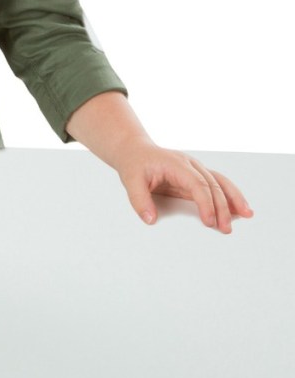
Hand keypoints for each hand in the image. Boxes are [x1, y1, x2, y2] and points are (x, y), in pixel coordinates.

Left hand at [112, 140, 253, 233]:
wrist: (134, 150)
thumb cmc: (134, 162)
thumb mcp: (130, 180)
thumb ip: (139, 200)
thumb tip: (150, 219)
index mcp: (177, 164)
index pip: (198, 185)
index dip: (206, 204)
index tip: (209, 221)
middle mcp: (190, 165)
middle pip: (213, 185)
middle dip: (222, 207)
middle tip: (226, 228)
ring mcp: (195, 170)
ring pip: (220, 182)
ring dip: (234, 198)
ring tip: (247, 214)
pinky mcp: (196, 176)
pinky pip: (217, 184)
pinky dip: (230, 195)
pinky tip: (240, 207)